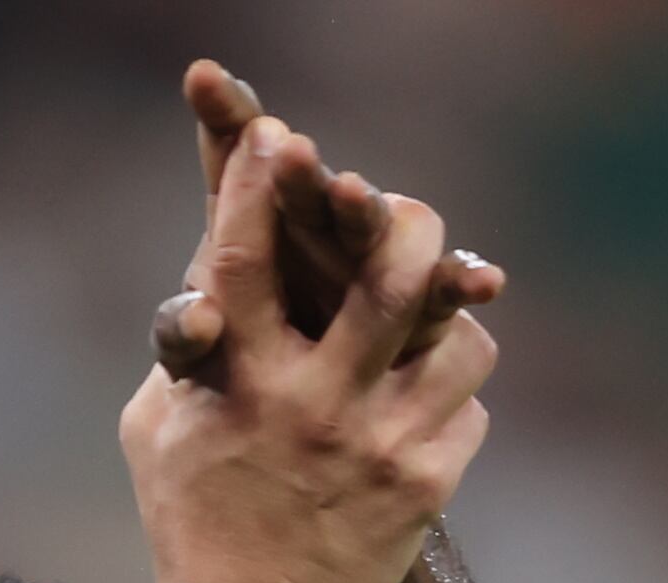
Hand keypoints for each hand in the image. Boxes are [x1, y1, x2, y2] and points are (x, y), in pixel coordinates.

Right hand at [122, 116, 497, 582]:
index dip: (255, 189)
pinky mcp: (427, 486)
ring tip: (424, 336)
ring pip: (459, 340)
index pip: (242, 264)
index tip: (274, 136)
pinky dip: (448, 401)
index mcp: (237, 387)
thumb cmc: (193, 517)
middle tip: (403, 212)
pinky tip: (419, 415)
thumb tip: (214, 275)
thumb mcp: (159, 431)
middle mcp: (312, 408)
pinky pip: (470, 407)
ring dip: (446, 325)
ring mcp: (378, 446)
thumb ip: (190, 352)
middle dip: (406, 223)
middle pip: (389, 279)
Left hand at [157, 60, 502, 380]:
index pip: (232, 150)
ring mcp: (373, 254)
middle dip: (293, 168)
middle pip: (304, 180)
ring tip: (344, 193)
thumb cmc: (235, 377)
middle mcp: (318, 220)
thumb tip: (196, 322)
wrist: (303, 417)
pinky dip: (463, 281)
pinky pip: (444, 286)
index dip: (223, 112)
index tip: (201, 78)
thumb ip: (182, 336)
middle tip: (280, 148)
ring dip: (360, 207)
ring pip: (370, 220)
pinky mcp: (421, 302)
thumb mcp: (196, 359)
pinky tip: (485, 285)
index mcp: (253, 220)